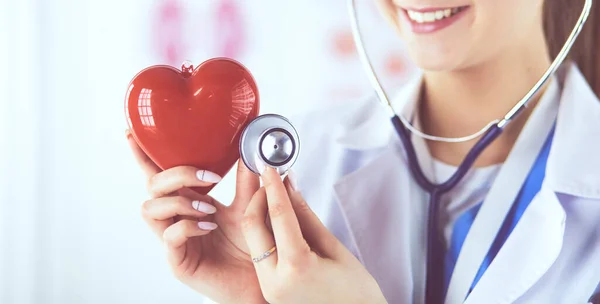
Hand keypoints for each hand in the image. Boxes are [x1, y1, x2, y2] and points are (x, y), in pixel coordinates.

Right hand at [126, 131, 265, 303]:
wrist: (262, 278)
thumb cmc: (251, 246)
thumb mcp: (250, 207)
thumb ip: (246, 182)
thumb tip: (247, 152)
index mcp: (189, 201)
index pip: (160, 175)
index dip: (144, 156)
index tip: (133, 135)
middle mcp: (177, 218)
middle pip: (152, 185)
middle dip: (176, 174)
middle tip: (209, 177)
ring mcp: (174, 240)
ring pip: (150, 209)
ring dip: (179, 201)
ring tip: (208, 207)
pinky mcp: (178, 261)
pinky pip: (169, 237)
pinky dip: (187, 225)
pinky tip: (208, 226)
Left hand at [241, 167, 387, 303]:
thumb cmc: (356, 295)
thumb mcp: (335, 250)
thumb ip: (307, 217)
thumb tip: (291, 187)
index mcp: (296, 267)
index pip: (278, 214)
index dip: (273, 185)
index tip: (269, 165)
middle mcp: (274, 280)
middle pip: (252, 225)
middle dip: (258, 197)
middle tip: (270, 179)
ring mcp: (268, 288)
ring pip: (253, 240)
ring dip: (259, 215)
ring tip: (276, 196)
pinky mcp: (269, 291)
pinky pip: (260, 254)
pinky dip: (265, 233)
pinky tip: (278, 220)